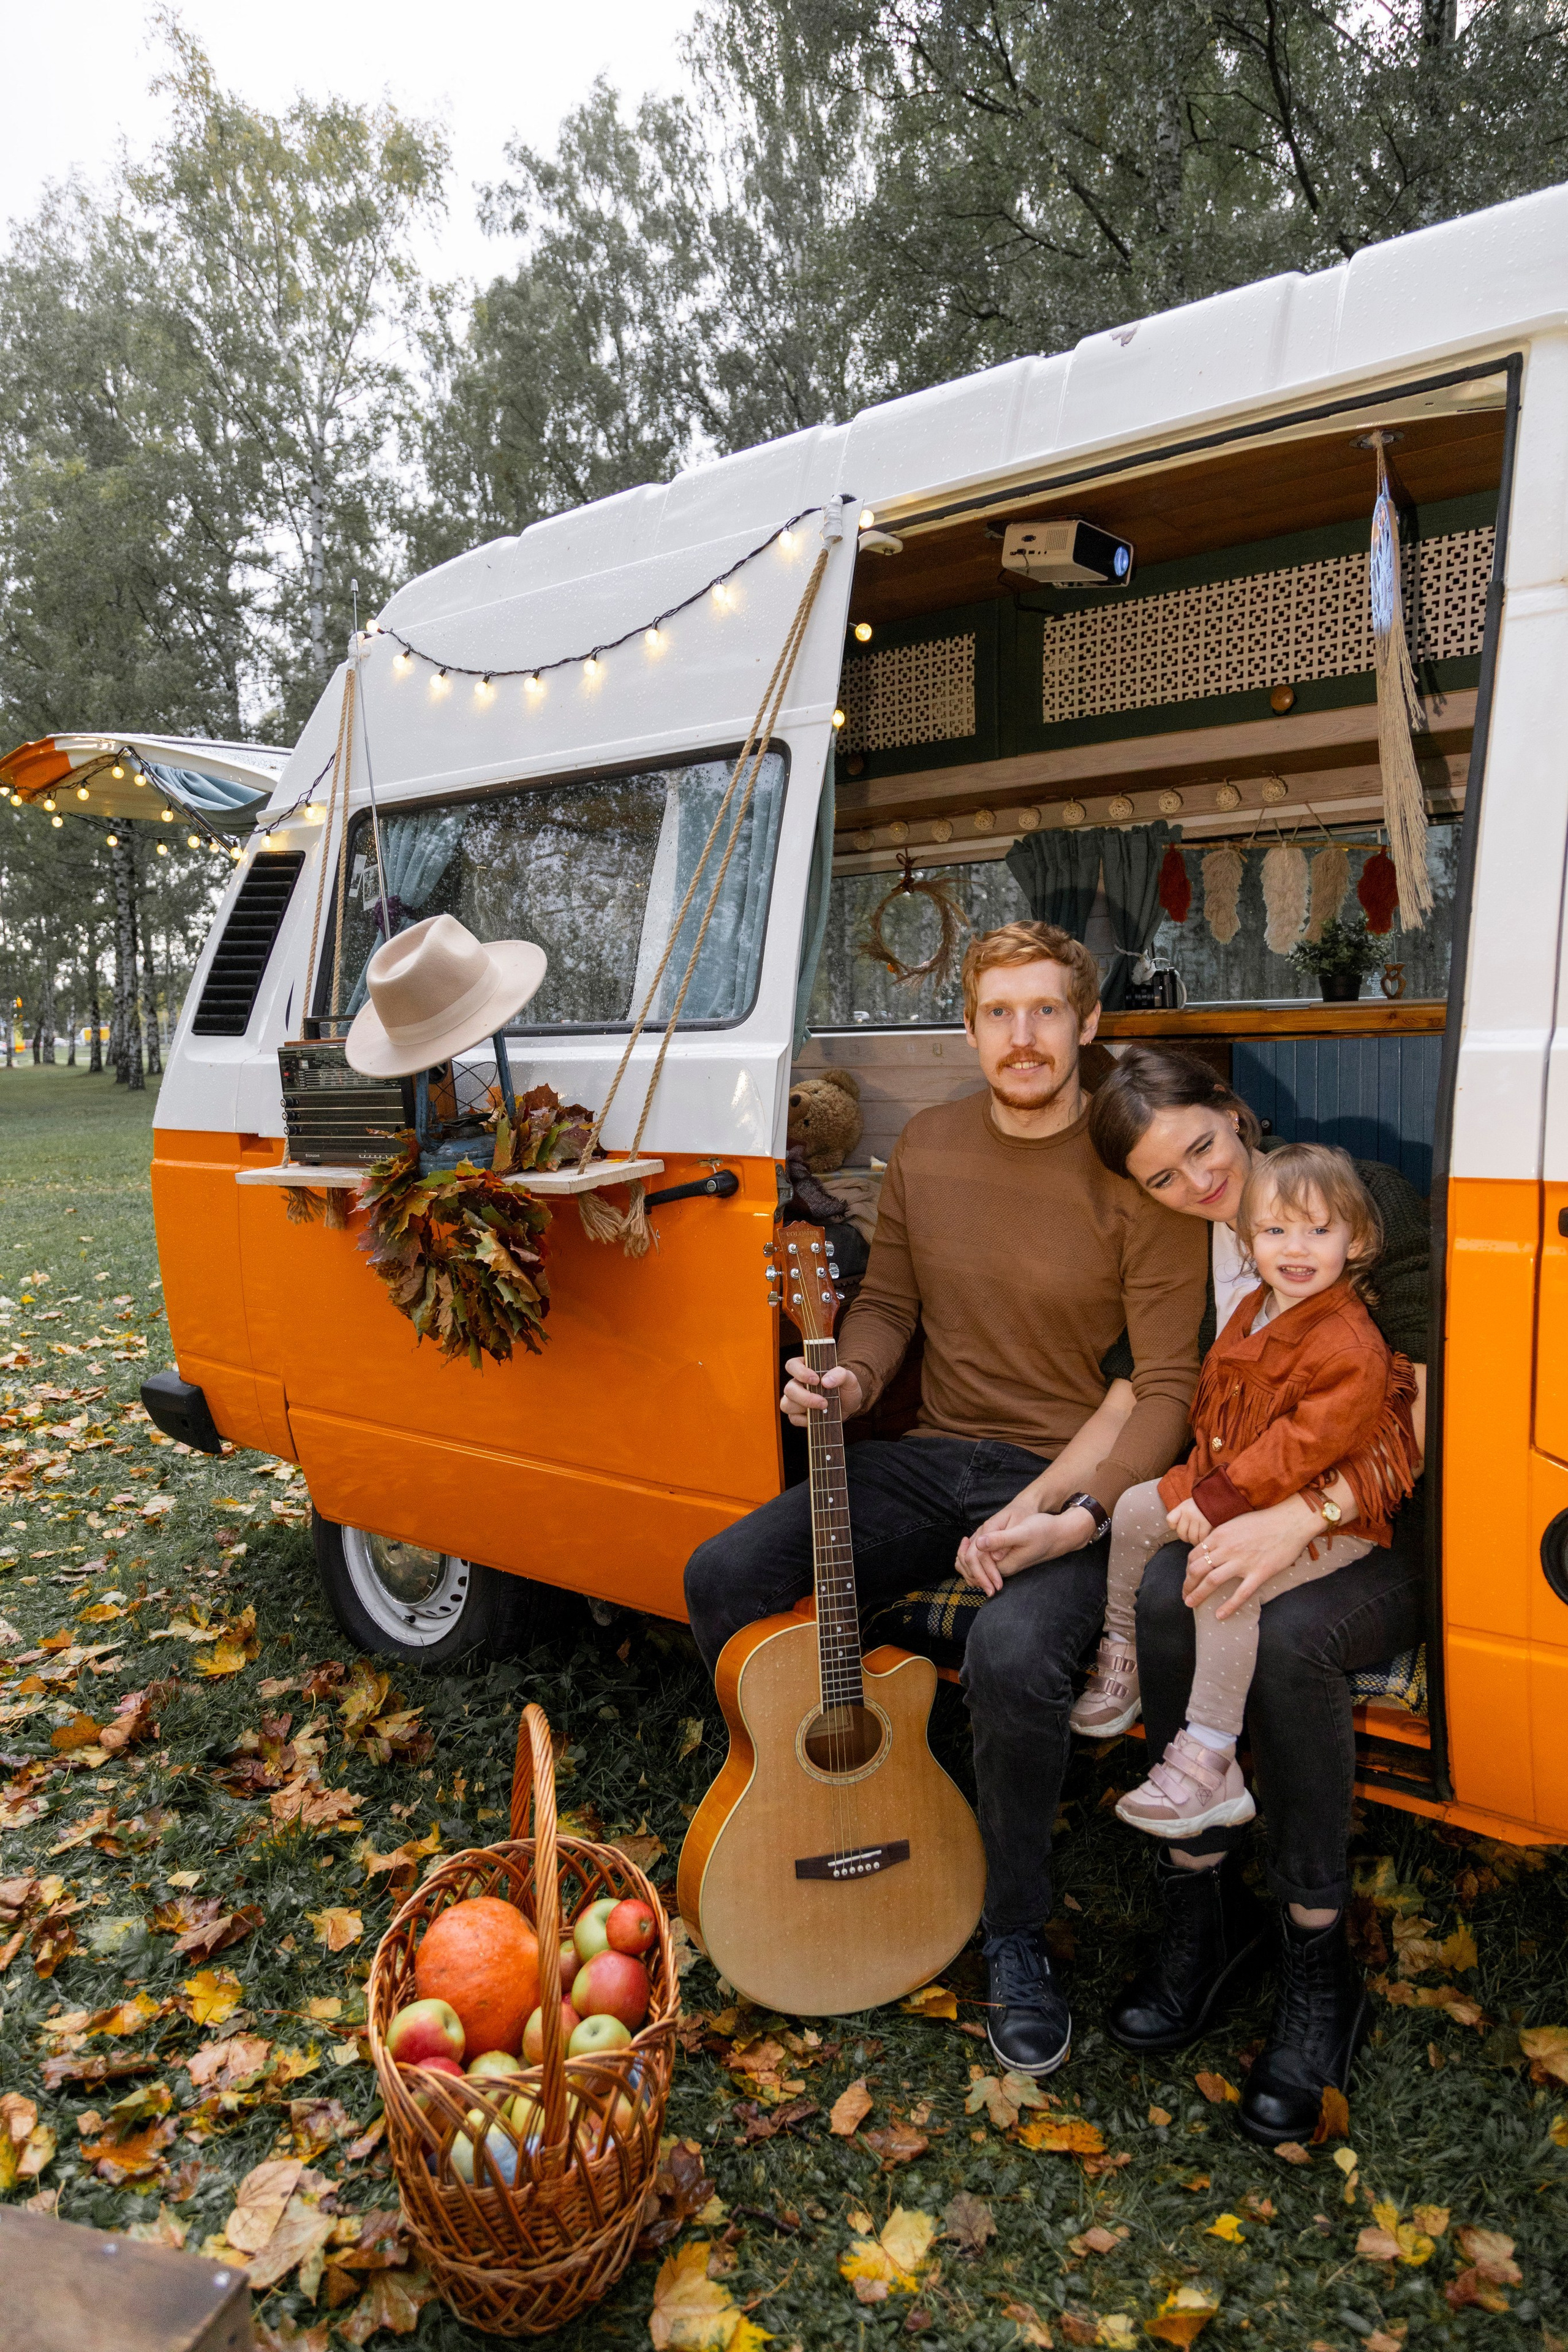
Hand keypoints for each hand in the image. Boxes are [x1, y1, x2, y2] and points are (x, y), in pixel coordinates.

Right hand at [781, 1356, 863, 1426]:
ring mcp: (795, 1400)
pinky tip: (819, 1416)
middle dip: (805, 1397)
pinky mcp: (797, 1415)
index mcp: (806, 1368)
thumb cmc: (845, 1388)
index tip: (816, 1380)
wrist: (849, 1405)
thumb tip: (825, 1381)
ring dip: (805, 1408)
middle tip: (823, 1402)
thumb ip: (840, 1374)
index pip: (792, 1365)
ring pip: (786, 1404)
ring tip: (823, 1408)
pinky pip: (793, 1418)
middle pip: (789, 1389)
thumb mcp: (849, 1378)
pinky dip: (806, 1420)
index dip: (800, 1372)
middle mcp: (797, 1383)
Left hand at [955, 1506, 1094, 1596]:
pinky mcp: (1009, 1561)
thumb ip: (1001, 1539)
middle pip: (975, 1573)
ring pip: (980, 1569)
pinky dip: (978, 1556)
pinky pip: (987, 1564)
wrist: (1059, 1534)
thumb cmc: (1043, 1530)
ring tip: (966, 1541)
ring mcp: (1007, 1567)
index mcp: (1005, 1565)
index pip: (976, 1568)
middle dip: (965, 1558)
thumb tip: (979, 1543)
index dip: (965, 1555)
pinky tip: (978, 1543)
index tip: (965, 1539)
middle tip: (963, 1540)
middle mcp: (1005, 1570)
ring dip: (970, 1557)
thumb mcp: (1022, 1532)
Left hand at [1165, 1497, 1212, 1547]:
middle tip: (1192, 1538)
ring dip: (1195, 1541)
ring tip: (1199, 1540)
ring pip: (1192, 1537)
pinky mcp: (1207, 1523)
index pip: (1170, 1520)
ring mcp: (1197, 1518)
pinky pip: (1202, 1537)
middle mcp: (1188, 1513)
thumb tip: (1178, 1529)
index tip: (1180, 1527)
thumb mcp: (1191, 1504)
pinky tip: (1206, 1538)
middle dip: (1186, 1538)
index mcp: (1182, 1508)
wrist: (1219, 1497)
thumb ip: (1183, 1514)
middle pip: (1181, 1533)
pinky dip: (1203, 1540)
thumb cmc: (1205, 1503)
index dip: (1174, 1526)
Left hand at [1182, 1495, 1319, 1621]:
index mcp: (1219, 1535)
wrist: (1290, 1522)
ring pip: (1212, 1581)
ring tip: (1191, 1604)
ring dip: (1198, 1594)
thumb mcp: (1235, 1523)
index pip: (1194, 1555)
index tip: (1188, 1578)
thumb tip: (1209, 1549)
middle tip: (1185, 1596)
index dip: (1187, 1570)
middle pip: (1197, 1569)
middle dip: (1188, 1585)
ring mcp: (1243, 1562)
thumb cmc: (1263, 1521)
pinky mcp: (1259, 1573)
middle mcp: (1227, 1548)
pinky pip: (1240, 1593)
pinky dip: (1228, 1606)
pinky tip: (1219, 1615)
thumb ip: (1221, 1537)